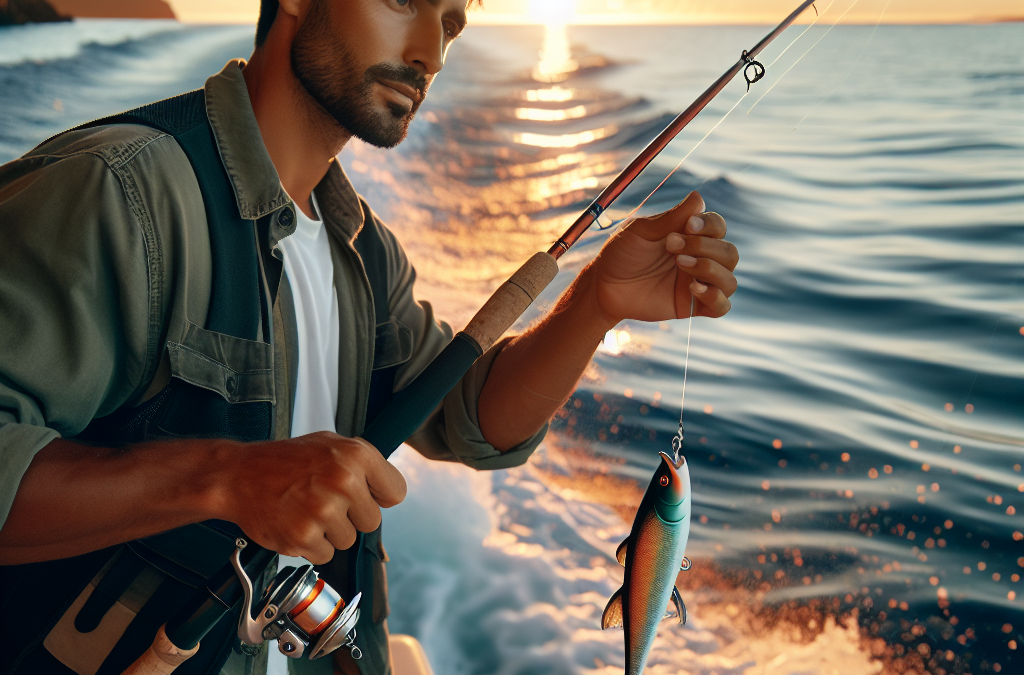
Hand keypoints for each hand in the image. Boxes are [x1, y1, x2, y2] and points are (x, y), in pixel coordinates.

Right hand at [219, 433, 406, 563]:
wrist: (238, 476)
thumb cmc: (283, 461)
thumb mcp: (329, 445)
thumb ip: (363, 465)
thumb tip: (390, 493)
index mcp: (356, 455)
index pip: (396, 492)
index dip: (380, 497)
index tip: (365, 496)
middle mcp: (343, 481)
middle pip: (372, 521)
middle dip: (351, 516)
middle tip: (323, 501)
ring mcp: (324, 510)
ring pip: (348, 540)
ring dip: (329, 532)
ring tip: (306, 509)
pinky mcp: (305, 536)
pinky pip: (326, 554)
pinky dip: (311, 545)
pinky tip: (296, 523)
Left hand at [590, 191, 737, 325]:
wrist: (604, 285)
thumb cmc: (621, 253)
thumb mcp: (642, 231)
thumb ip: (671, 218)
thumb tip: (699, 198)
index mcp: (691, 237)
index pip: (719, 227)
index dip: (710, 226)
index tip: (687, 225)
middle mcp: (700, 259)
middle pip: (729, 253)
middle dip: (705, 248)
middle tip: (672, 248)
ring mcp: (698, 283)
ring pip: (730, 280)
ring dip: (710, 270)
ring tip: (680, 265)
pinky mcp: (693, 306)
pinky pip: (723, 306)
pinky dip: (715, 297)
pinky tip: (693, 289)